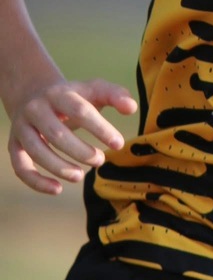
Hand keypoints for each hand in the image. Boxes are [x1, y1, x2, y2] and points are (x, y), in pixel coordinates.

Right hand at [7, 78, 137, 194]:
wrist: (33, 92)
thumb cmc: (73, 96)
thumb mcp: (94, 90)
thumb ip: (115, 95)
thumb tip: (132, 108)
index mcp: (60, 93)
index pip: (80, 110)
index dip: (100, 128)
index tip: (118, 144)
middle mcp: (37, 109)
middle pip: (57, 134)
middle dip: (80, 151)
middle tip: (100, 161)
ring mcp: (22, 127)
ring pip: (37, 151)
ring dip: (59, 168)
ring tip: (81, 176)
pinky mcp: (13, 144)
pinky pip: (20, 167)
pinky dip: (36, 182)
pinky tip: (57, 190)